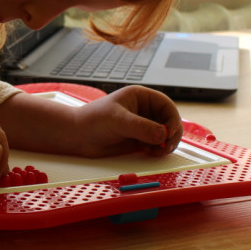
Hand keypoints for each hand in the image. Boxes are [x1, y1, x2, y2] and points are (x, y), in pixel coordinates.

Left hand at [69, 86, 183, 158]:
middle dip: (172, 133)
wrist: (78, 137)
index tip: (170, 132)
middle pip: (169, 120)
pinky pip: (156, 145)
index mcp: (140, 97)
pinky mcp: (139, 139)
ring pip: (165, 134)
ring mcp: (142, 125)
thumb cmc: (93, 120)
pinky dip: (158, 150)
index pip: (166, 105)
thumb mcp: (118, 120)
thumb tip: (162, 134)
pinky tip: (150, 152)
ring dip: (166, 143)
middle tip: (167, 146)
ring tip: (159, 151)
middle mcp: (144, 110)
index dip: (172, 118)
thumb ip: (141, 127)